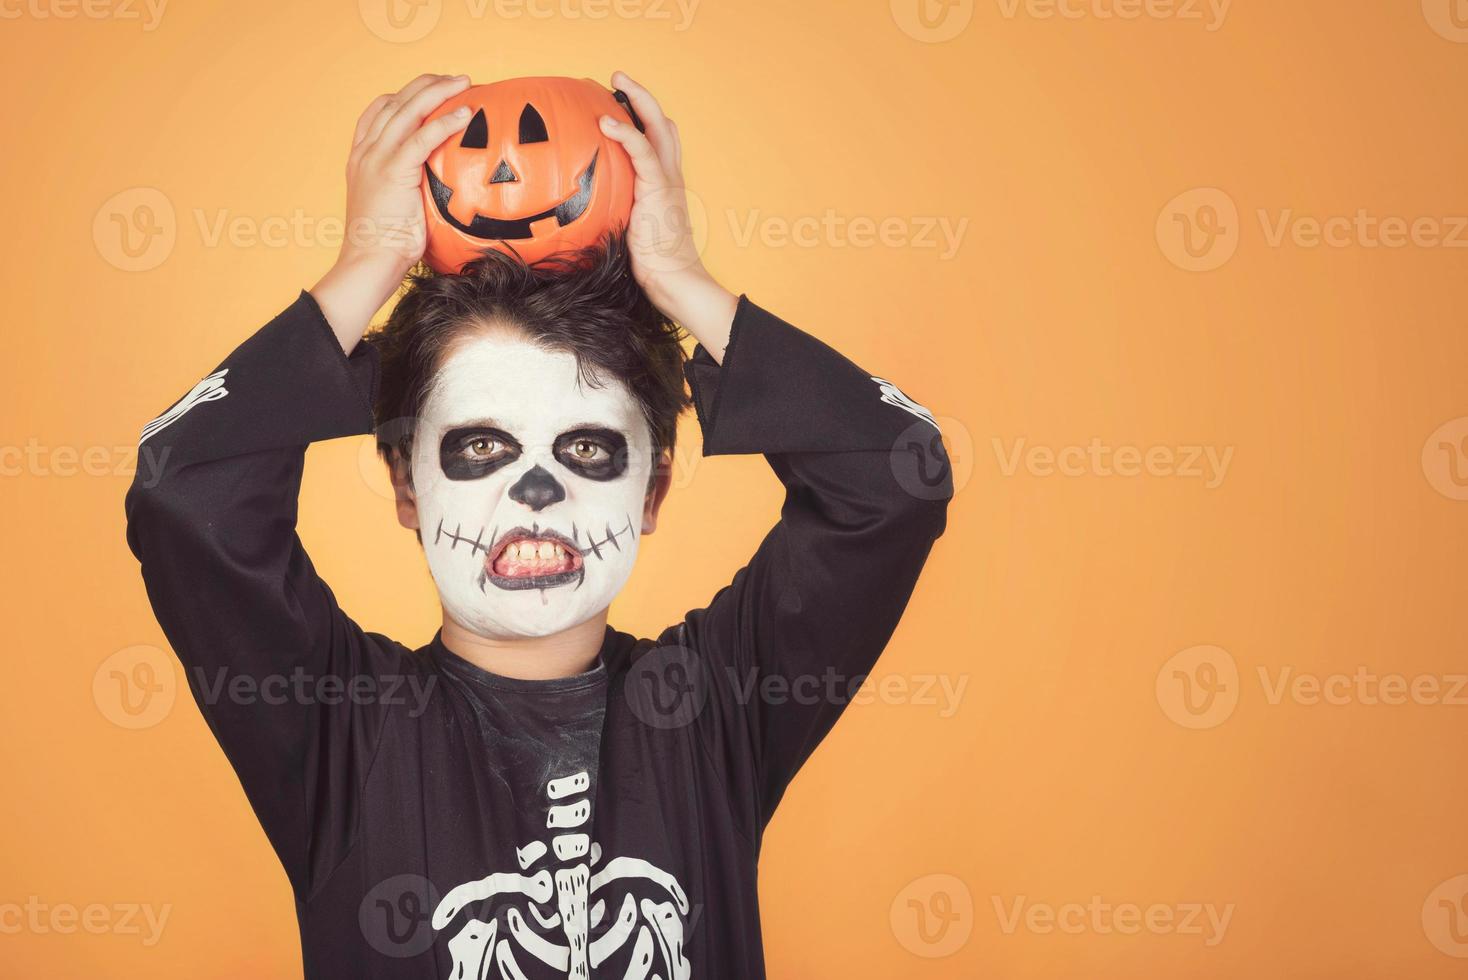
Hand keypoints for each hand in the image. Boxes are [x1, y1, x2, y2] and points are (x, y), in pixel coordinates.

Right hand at [312, 73, 472, 351]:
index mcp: (361, 159)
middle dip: (425, 84)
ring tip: (464, 82)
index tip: (431, 91)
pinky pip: (422, 137)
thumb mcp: (395, 210)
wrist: (368, 265)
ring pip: (408, 110)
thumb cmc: (385, 249)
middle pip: (394, 101)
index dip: (404, 96)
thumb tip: (440, 193)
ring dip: (438, 90)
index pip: (378, 112)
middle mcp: (365, 153)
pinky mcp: (392, 171)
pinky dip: (444, 120)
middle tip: (455, 79)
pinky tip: (466, 112)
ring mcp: (375, 159)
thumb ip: (410, 191)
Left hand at [600, 71, 736, 361]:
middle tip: (619, 80)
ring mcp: (667, 180)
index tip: (619, 106)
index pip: (660, 144)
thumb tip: (578, 219)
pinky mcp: (659, 188)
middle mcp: (670, 177)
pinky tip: (604, 120)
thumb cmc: (651, 269)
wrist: (673, 282)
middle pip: (664, 126)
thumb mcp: (629, 235)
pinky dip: (624, 131)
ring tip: (616, 81)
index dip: (644, 121)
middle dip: (643, 98)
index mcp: (665, 187)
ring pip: (659, 127)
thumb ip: (615, 217)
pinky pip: (642, 149)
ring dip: (638, 99)